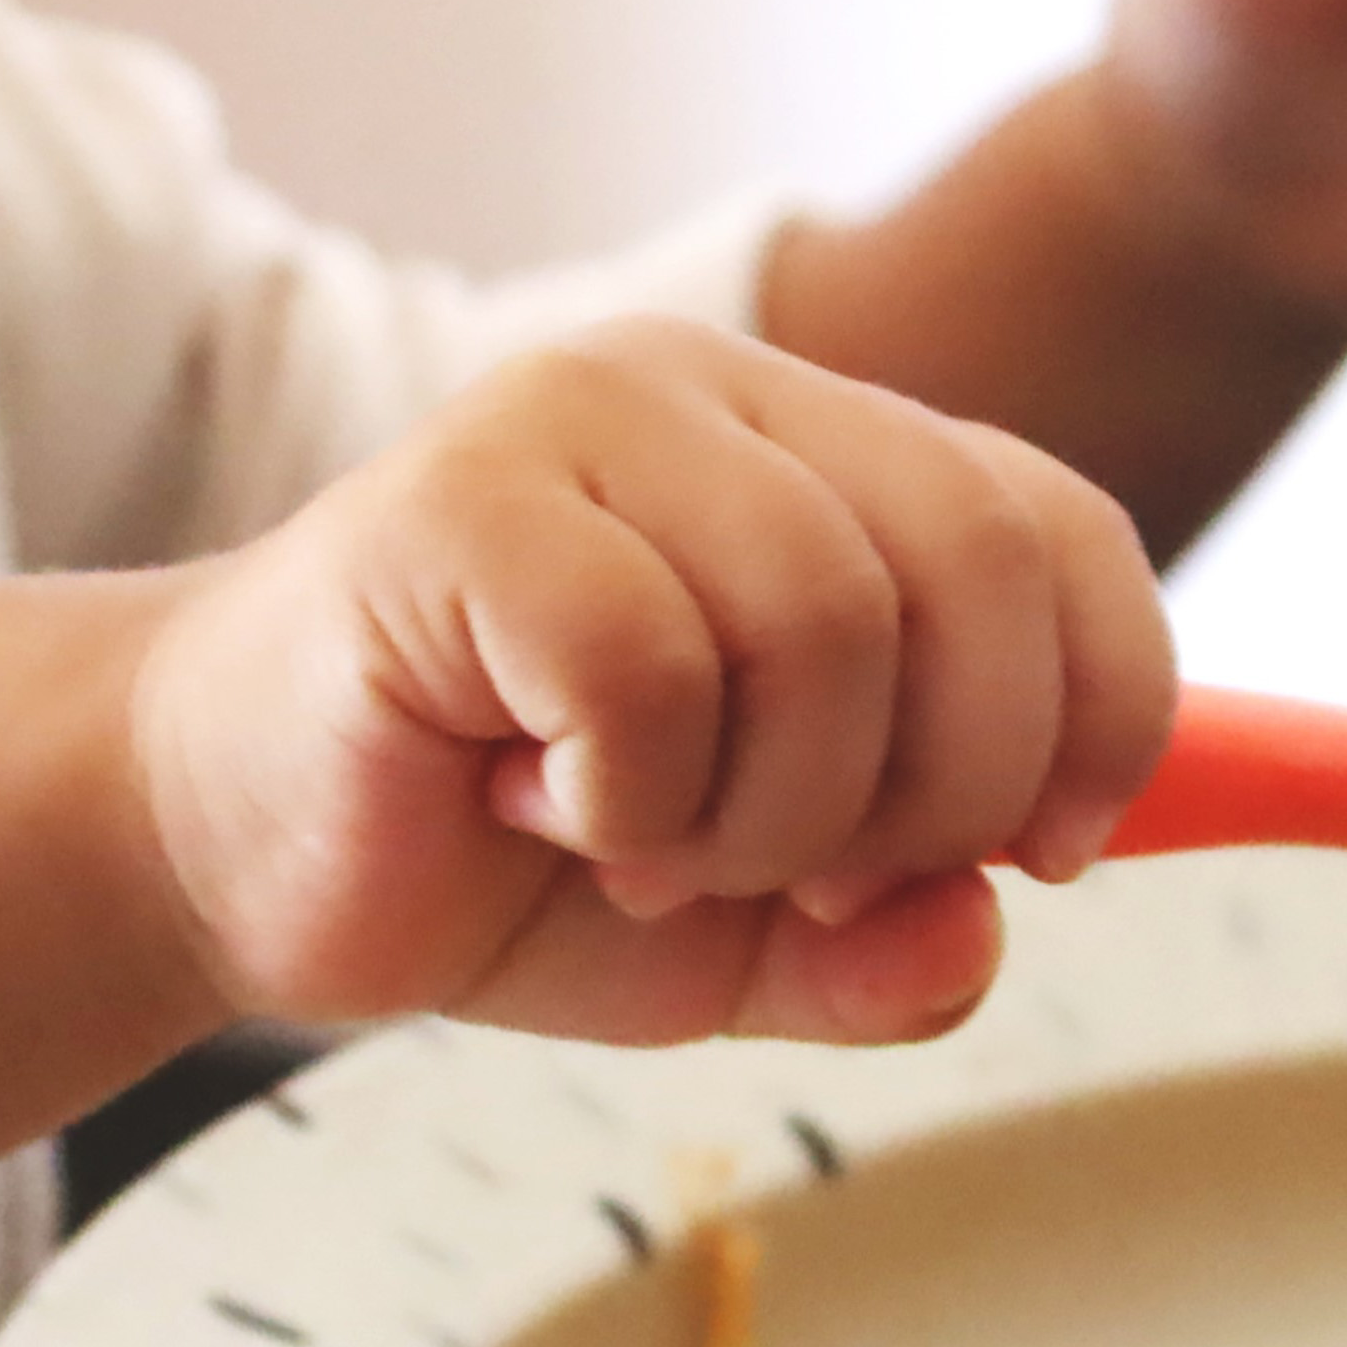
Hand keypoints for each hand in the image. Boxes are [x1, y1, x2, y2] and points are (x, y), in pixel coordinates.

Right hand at [131, 319, 1174, 1046]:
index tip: (1042, 852)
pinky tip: (539, 806)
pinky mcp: (458, 496)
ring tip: (647, 845)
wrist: (239, 850)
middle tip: (803, 877)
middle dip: (940, 791)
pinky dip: (633, 801)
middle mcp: (726, 398)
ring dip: (767, 816)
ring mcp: (588, 419)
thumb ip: (902, 948)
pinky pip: (652, 665)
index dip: (1106, 711)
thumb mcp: (766, 938)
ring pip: (826, 623)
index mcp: (834, 456)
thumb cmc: (522, 860)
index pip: (1064, 533)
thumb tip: (982, 927)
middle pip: (980, 572)